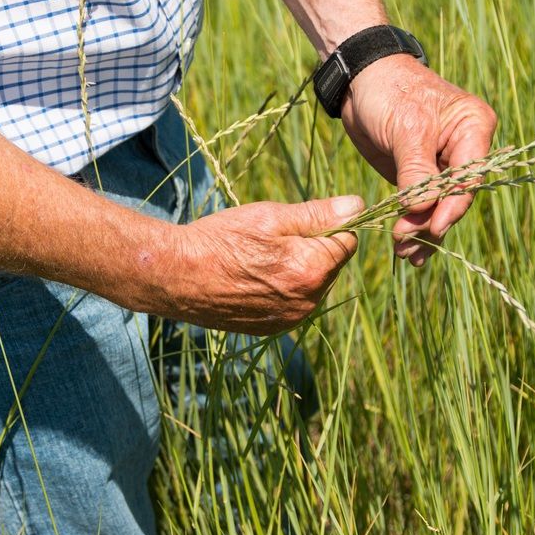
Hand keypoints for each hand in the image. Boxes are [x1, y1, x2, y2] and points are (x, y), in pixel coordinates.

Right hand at [160, 197, 364, 334]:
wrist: (176, 277)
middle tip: (272, 235)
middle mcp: (307, 302)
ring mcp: (290, 319)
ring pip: (313, 284)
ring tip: (259, 256)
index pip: (348, 240)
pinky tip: (253, 275)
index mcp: (312, 271)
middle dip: (314, 246)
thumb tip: (358, 206)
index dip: (329, 223)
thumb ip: (318, 214)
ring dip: (299, 267)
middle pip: (331, 264)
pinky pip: (294, 302)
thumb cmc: (221, 240)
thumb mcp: (270, 217)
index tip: (300, 218)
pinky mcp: (273, 328)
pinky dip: (282, 287)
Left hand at [341, 54, 496, 266]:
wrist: (361, 80)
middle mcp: (464, 149)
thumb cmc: (390, 92)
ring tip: (404, 254)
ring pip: (438, 206)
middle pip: (455, 197)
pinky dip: (412, 224)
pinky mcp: (419, 175)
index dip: (452, 205)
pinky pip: (421, 205)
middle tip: (405, 244)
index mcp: (473, 128)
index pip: (470, 176)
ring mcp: (442, 164)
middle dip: (431, 223)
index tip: (433, 226)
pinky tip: (405, 248)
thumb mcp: (406, 128)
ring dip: (421, 231)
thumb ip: (416, 170)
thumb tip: (422, 210)